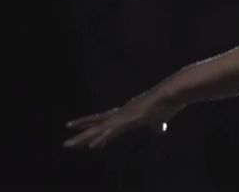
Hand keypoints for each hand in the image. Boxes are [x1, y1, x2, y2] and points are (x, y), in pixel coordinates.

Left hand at [64, 88, 183, 149]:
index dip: (92, 124)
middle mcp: (121, 114)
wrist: (172, 93)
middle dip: (82, 130)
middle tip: (67, 138)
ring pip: (99, 129)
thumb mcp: (160, 118)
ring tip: (68, 145)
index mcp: (127, 113)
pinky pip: (111, 132)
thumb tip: (160, 129)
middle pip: (97, 124)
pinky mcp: (128, 120)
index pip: (105, 119)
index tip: (79, 128)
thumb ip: (157, 124)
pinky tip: (92, 146)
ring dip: (84, 138)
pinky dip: (101, 139)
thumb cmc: (167, 103)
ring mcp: (123, 117)